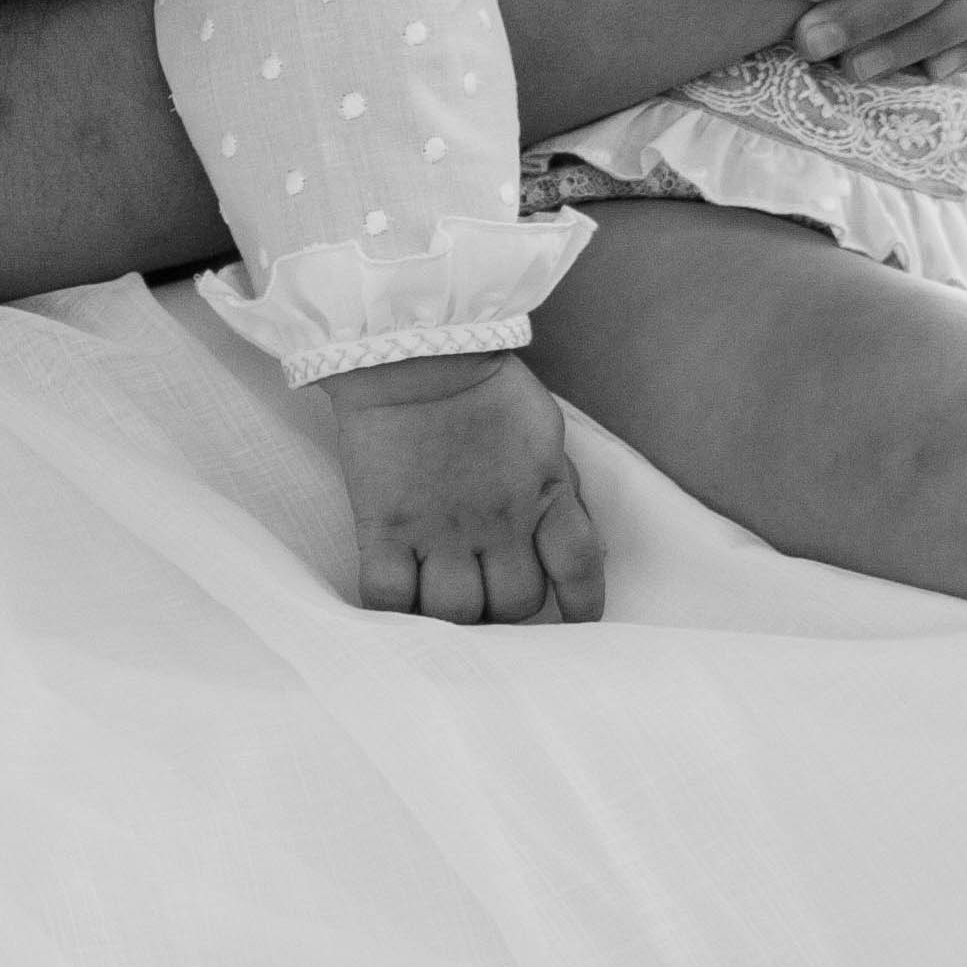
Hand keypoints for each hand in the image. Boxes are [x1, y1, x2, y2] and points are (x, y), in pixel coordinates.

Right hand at [325, 350, 605, 624]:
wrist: (414, 348)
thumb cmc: (482, 379)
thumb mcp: (543, 430)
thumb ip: (557, 485)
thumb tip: (567, 529)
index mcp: (544, 496)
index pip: (578, 571)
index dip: (580, 606)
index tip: (574, 618)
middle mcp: (497, 524)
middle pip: (515, 605)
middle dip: (506, 607)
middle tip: (487, 589)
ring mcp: (439, 531)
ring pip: (457, 613)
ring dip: (454, 614)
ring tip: (442, 596)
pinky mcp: (386, 528)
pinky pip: (389, 598)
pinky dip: (394, 609)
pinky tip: (398, 598)